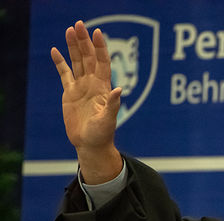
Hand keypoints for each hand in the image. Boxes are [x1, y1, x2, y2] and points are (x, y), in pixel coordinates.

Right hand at [51, 21, 122, 182]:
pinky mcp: (70, 93)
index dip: (100, 48)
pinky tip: (56, 51)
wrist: (90, 144)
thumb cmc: (102, 134)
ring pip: (77, 62)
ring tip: (70, 30)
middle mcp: (93, 84)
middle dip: (84, 41)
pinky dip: (60, 62)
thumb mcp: (108, 120)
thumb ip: (113, 105)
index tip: (97, 32)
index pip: (102, 62)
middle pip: (89, 57)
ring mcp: (81, 87)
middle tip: (79, 24)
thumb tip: (119, 90)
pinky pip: (65, 74)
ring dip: (73, 47)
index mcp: (103, 88)